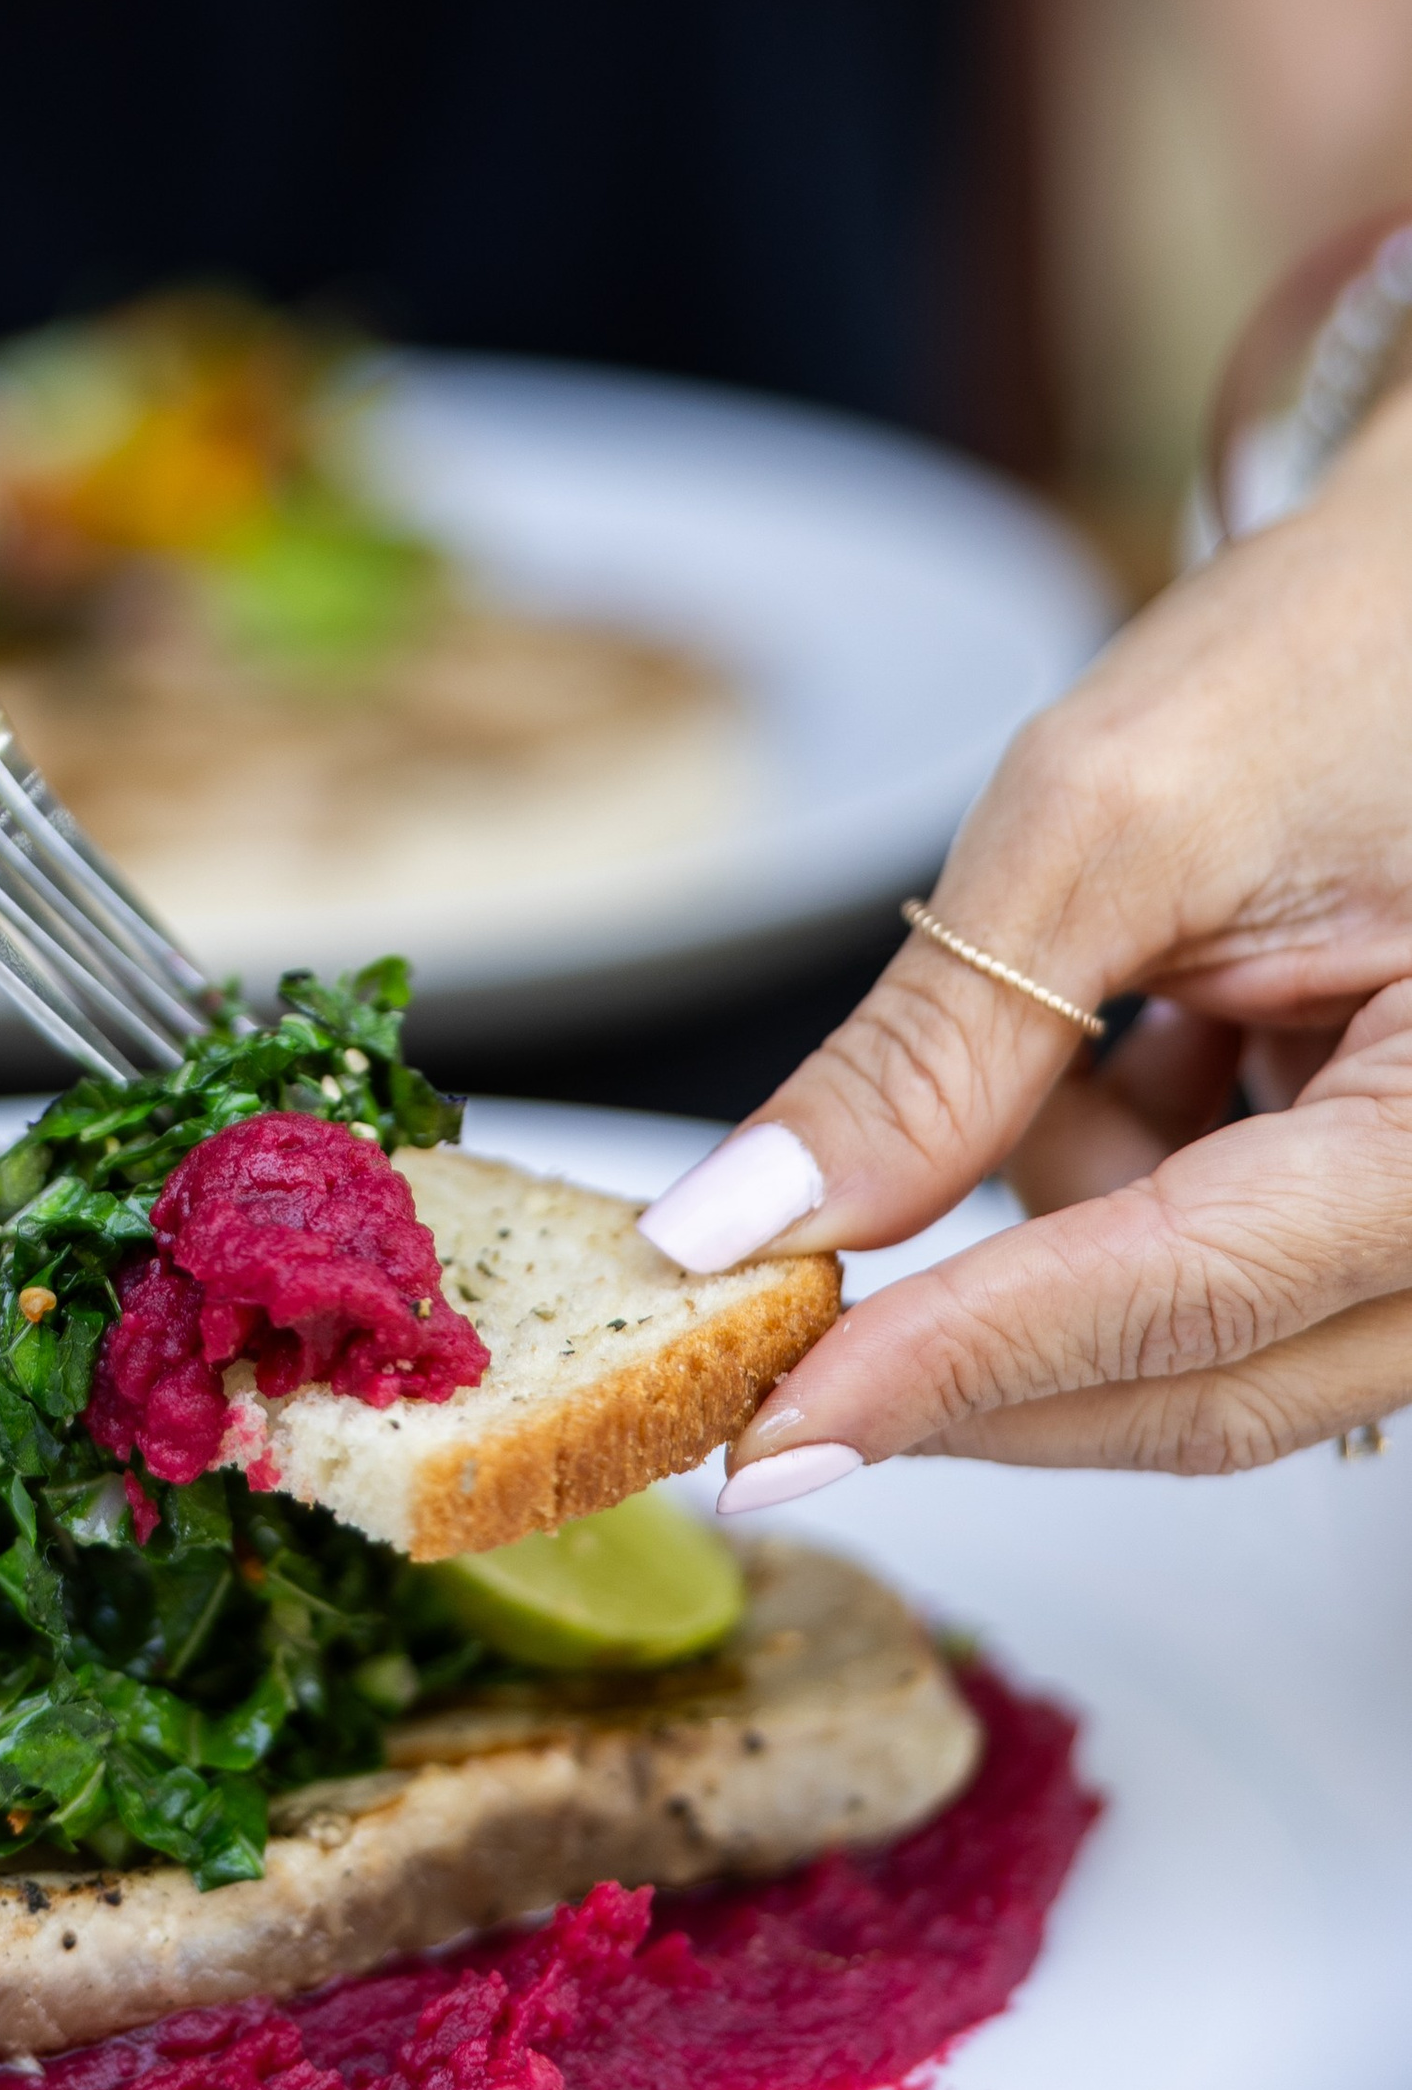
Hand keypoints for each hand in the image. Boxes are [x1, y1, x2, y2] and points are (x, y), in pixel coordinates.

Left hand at [636, 395, 1411, 1499]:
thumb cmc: (1334, 659)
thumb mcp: (1108, 821)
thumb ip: (935, 1048)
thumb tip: (742, 1227)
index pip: (1189, 1296)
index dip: (963, 1370)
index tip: (775, 1430)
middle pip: (1201, 1376)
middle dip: (975, 1355)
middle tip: (770, 1349)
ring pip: (1194, 1341)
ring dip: (1065, 1222)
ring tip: (1101, 1016)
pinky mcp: (1386, 1216)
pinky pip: (1218, 1277)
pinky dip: (1119, 1185)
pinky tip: (1151, 1040)